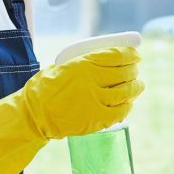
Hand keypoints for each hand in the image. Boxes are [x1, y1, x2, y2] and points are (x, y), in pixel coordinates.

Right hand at [23, 45, 143, 138]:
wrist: (34, 115)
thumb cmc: (44, 89)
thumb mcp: (61, 67)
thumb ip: (82, 63)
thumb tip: (105, 61)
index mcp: (83, 64)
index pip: (116, 55)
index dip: (130, 54)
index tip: (136, 55)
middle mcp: (92, 80)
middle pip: (124, 72)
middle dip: (133, 70)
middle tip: (136, 70)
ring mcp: (96, 100)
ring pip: (126, 91)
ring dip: (136, 87)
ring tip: (139, 85)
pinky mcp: (96, 119)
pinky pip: (120, 111)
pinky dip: (128, 106)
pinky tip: (129, 103)